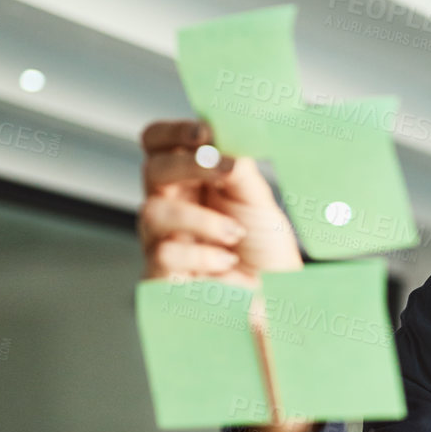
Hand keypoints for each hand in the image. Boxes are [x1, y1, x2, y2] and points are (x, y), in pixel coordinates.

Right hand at [138, 119, 302, 286]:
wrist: (278, 299)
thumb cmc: (264, 252)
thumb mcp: (258, 202)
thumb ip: (237, 169)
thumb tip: (218, 137)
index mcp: (189, 182)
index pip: (159, 145)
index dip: (173, 132)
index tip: (205, 132)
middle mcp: (170, 207)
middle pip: (152, 169)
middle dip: (190, 166)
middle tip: (226, 172)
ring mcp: (161, 242)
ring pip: (152, 211)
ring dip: (201, 218)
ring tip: (235, 233)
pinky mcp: (160, 277)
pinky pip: (164, 254)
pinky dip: (201, 254)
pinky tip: (225, 261)